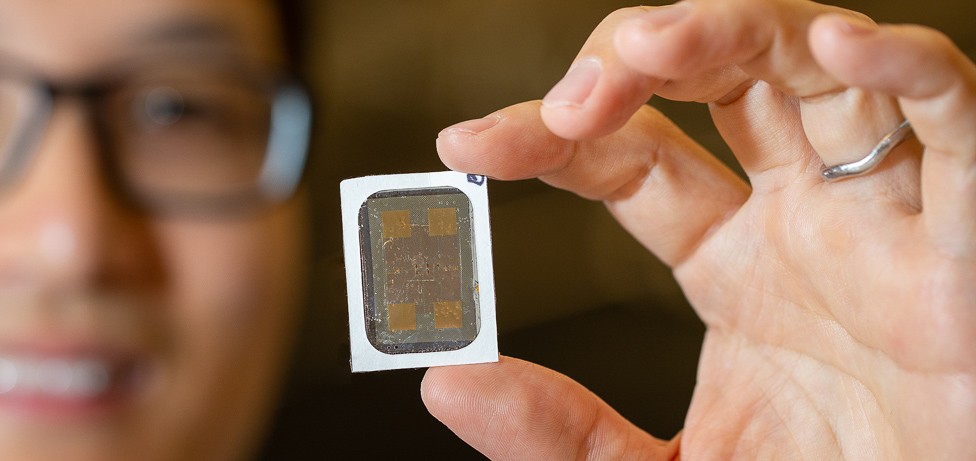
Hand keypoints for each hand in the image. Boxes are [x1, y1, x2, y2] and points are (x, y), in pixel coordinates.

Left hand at [427, 0, 975, 458]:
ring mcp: (888, 219)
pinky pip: (958, 128)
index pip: (626, 160)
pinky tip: (840, 47)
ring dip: (737, 31)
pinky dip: (911, 73)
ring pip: (820, 71)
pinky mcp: (974, 246)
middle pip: (717, 82)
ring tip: (650, 48)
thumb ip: (562, 438)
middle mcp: (806, 219)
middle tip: (567, 103)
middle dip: (637, 62)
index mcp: (733, 263)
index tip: (465, 147)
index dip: (546, 138)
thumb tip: (448, 384)